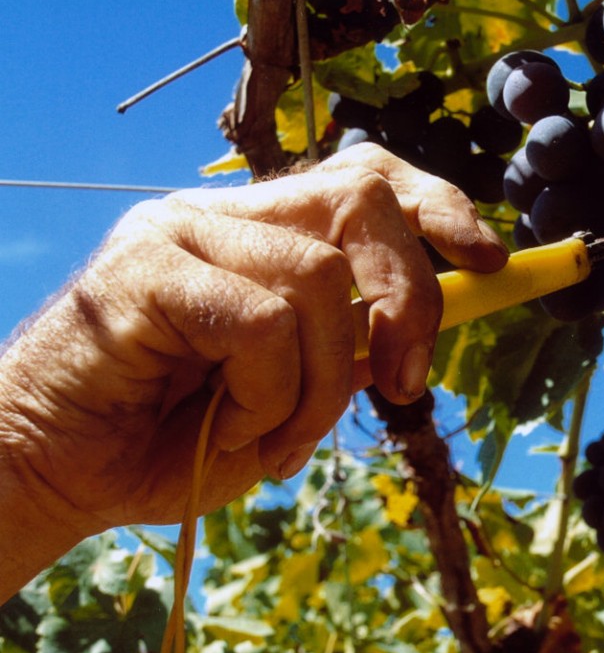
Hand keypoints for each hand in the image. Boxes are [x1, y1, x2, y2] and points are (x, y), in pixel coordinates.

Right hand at [0, 144, 506, 598]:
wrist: (65, 473)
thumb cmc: (181, 438)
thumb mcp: (292, 400)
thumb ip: (349, 358)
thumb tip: (410, 341)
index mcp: (267, 237)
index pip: (367, 179)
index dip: (439, 209)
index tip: (490, 261)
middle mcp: (228, 216)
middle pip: (362, 199)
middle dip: (410, 299)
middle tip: (406, 386)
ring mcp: (183, 232)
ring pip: (318, 277)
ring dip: (323, 383)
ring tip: (280, 437)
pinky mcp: (143, 268)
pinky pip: (260, 323)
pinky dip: (268, 395)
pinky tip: (230, 427)